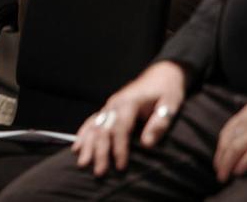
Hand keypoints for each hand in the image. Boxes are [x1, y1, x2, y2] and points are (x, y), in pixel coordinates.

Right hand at [73, 61, 186, 176]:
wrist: (161, 74)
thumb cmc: (166, 91)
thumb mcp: (170, 105)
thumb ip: (158, 124)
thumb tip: (146, 144)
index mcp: (128, 103)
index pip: (120, 129)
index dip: (119, 148)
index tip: (121, 166)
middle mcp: (114, 104)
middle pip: (102, 130)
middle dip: (99, 152)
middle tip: (99, 172)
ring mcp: (109, 106)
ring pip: (93, 127)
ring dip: (87, 146)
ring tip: (82, 163)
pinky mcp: (108, 109)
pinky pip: (91, 122)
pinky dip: (83, 135)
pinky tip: (76, 146)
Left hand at [214, 98, 246, 181]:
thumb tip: (242, 138)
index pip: (228, 131)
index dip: (221, 147)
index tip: (219, 160)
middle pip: (229, 140)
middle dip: (221, 158)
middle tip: (219, 172)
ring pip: (236, 148)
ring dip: (228, 163)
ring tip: (225, 175)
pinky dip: (244, 163)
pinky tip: (238, 171)